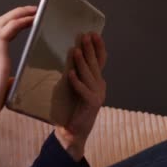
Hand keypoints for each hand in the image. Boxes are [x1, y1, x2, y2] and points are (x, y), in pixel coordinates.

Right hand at [0, 6, 36, 138]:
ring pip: (2, 22)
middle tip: (33, 10)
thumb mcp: (1, 87)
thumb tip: (13, 80)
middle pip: (0, 22)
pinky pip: (6, 31)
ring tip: (34, 10)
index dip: (13, 22)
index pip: (0, 32)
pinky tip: (31, 20)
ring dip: (19, 13)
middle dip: (17, 13)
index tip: (27, 19)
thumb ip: (7, 80)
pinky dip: (19, 22)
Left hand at [54, 32, 106, 160]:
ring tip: (76, 50)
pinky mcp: (91, 105)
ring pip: (90, 75)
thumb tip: (66, 54)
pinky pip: (84, 91)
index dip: (98, 47)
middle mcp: (99, 86)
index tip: (94, 33)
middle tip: (86, 36)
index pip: (100, 60)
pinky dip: (77, 82)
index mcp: (96, 81)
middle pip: (96, 64)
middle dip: (91, 49)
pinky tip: (70, 74)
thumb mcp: (74, 86)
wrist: (73, 132)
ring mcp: (97, 96)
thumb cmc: (71, 107)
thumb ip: (75, 73)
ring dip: (83, 62)